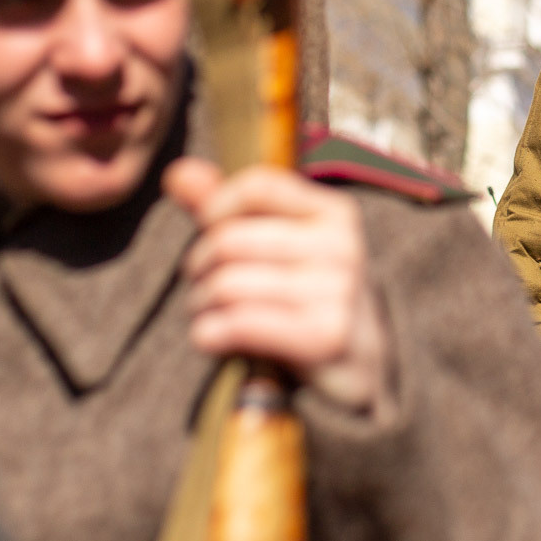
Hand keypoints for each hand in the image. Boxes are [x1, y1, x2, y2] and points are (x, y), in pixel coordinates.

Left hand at [166, 157, 388, 413]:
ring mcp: (338, 291)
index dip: (216, 206)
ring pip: (227, 284)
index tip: (208, 231)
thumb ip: (227, 208)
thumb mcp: (279, 247)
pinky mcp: (326, 336)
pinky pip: (239, 323)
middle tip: (204, 287)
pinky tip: (214, 338)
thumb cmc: (309, 300)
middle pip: (231, 240)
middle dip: (200, 267)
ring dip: (202, 305)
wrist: (363, 369)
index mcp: (334, 214)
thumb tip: (178, 172)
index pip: (258, 186)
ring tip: (211, 315)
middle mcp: (342, 246)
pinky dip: (210, 333)